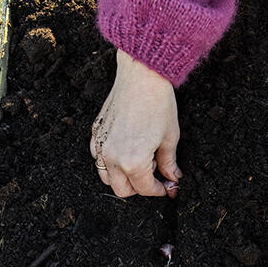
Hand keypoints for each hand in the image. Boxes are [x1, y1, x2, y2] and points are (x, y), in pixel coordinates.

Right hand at [90, 50, 181, 197]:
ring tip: (141, 160)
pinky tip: (127, 149)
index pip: (145, 189)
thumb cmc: (158, 103)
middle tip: (155, 175)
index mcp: (133, 161)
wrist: (141, 76)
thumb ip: (169, 163)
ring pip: (107, 177)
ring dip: (123, 177)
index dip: (159, 190)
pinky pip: (99, 158)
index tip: (167, 186)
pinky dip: (111, 162)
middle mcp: (112, 157)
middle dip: (140, 187)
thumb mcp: (169, 138)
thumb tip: (172, 178)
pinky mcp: (95, 133)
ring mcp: (100, 145)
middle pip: (122, 190)